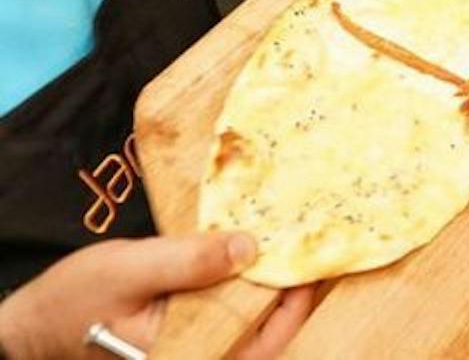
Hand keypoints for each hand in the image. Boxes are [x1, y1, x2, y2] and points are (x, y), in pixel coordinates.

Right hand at [0, 233, 314, 359]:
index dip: (294, 303)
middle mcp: (196, 357)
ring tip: (285, 242)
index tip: (314, 262)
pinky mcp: (183, 331)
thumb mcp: (129, 271)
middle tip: (308, 243)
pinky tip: (250, 252)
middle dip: (287, 289)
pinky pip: (224, 311)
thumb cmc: (73, 302)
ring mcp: (191, 347)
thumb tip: (250, 247)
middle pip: (261, 330)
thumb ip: (189, 261)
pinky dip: (240, 284)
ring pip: (246, 320)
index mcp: (187, 356)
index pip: (262, 340)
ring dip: (267, 284)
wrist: (31, 324)